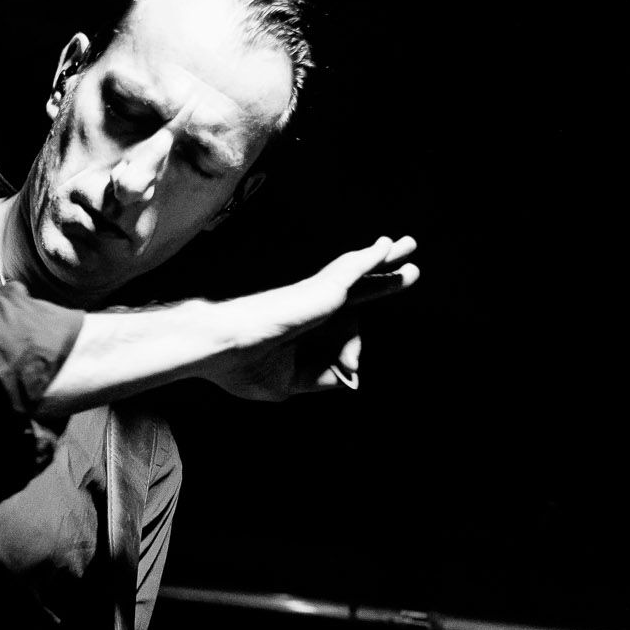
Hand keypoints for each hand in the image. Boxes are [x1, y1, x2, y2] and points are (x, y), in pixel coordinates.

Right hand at [206, 235, 419, 401]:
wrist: (220, 348)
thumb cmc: (241, 366)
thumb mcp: (289, 383)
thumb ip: (322, 378)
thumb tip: (351, 375)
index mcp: (304, 330)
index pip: (341, 332)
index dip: (350, 353)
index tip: (349, 368)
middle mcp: (313, 308)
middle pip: (357, 290)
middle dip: (383, 280)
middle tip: (407, 267)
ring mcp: (319, 296)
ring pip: (360, 275)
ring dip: (385, 264)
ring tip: (409, 246)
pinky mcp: (323, 290)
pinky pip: (354, 271)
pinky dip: (371, 259)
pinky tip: (389, 247)